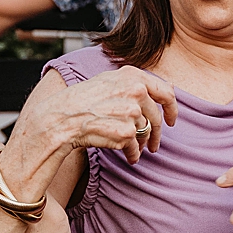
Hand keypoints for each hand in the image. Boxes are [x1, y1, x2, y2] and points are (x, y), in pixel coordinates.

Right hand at [5, 66, 177, 183]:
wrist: (61, 118)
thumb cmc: (83, 100)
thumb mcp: (111, 81)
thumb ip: (139, 83)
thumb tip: (172, 87)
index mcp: (132, 75)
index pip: (166, 91)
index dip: (172, 108)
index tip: (171, 120)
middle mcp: (135, 90)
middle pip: (156, 117)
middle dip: (156, 134)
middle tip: (153, 145)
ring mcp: (131, 111)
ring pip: (146, 133)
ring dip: (141, 144)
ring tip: (132, 150)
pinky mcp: (126, 132)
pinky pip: (136, 147)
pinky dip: (132, 154)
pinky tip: (127, 157)